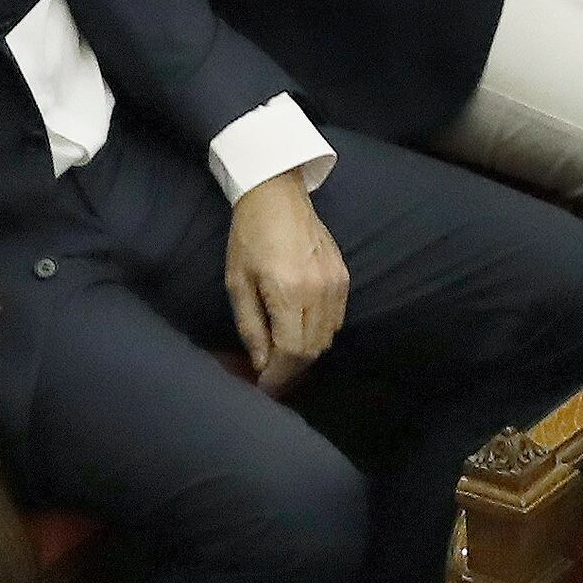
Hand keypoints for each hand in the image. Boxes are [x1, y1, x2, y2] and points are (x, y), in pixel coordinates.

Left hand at [222, 171, 350, 393]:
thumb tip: (262, 363)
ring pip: (327, 338)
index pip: (291, 352)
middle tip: (271, 376)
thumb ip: (251, 326)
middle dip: (291, 370)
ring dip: (306, 354)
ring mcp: (336, 284)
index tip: (264, 387)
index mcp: (288, 292)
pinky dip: (319, 334)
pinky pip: (336, 319)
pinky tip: (300, 331)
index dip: (278, 376)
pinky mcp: (344, 277)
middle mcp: (318, 291)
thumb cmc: (249, 237)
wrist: (277, 196)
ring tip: (283, 356)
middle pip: (312, 350)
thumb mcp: (237, 283)